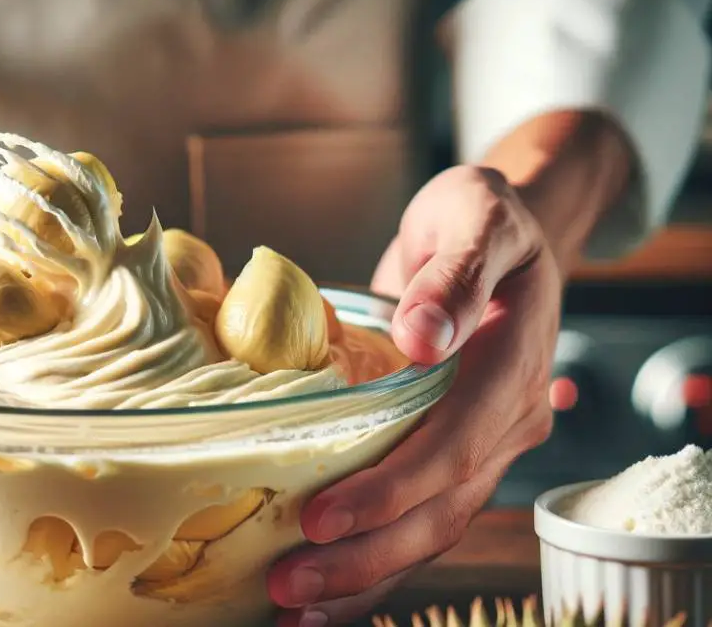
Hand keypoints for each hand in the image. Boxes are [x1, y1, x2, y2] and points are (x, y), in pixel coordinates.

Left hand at [268, 166, 561, 625]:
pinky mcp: (453, 449)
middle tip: (289, 582)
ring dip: (366, 573)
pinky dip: (375, 555)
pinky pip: (422, 515)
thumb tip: (426, 336)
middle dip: (367, 554)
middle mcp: (510, 418)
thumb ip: (455, 276)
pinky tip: (326, 587)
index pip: (455, 444)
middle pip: (444, 507)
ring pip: (434, 527)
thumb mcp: (473, 218)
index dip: (392, 487)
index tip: (323, 516)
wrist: (494, 228)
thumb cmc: (478, 215)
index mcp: (515, 365)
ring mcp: (486, 442)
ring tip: (295, 606)